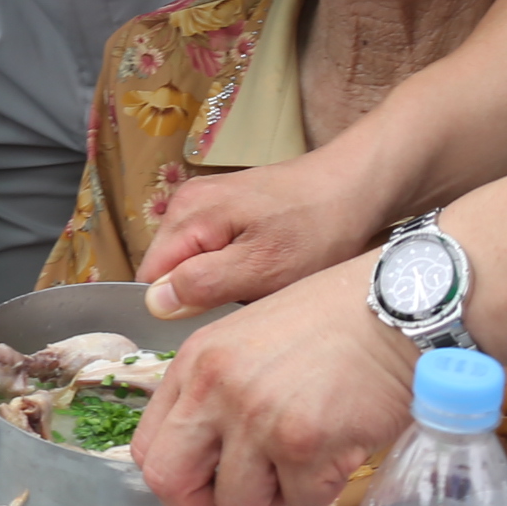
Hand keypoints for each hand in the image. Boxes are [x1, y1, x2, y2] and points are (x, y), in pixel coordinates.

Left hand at [129, 256, 420, 505]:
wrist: (394, 308)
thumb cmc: (331, 324)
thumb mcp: (247, 341)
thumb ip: (215, 392)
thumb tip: (203, 459)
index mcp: (195, 361)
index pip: (147, 447)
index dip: (176, 480)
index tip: (205, 484)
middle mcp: (214, 387)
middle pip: (170, 482)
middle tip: (243, 499)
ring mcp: (256, 415)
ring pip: (239, 501)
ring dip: (275, 494)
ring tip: (305, 456)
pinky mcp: (303, 440)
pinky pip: (301, 499)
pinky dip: (322, 485)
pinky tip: (339, 446)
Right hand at [135, 147, 397, 318]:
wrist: (356, 187)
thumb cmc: (315, 230)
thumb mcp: (262, 268)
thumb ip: (203, 284)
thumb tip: (152, 303)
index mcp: (187, 215)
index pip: (150, 280)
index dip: (177, 308)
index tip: (217, 318)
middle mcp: (187, 203)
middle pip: (169, 271)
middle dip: (200, 294)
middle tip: (247, 303)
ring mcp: (206, 202)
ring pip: (193, 262)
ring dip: (220, 282)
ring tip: (261, 285)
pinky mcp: (227, 206)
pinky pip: (212, 250)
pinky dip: (234, 266)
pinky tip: (267, 268)